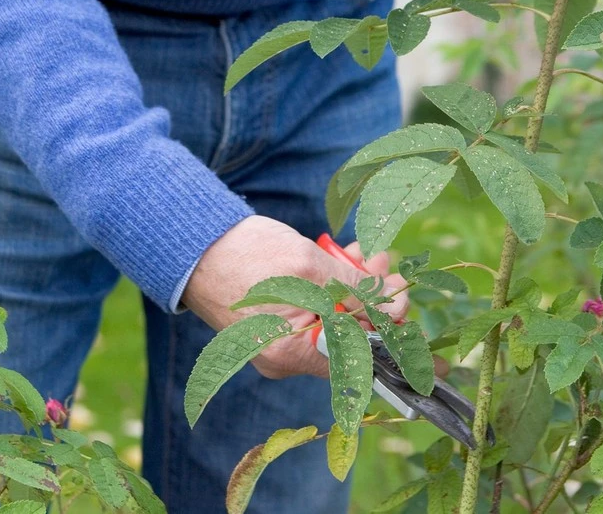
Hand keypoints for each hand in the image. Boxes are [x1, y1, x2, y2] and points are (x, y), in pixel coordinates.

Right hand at [181, 215, 408, 378]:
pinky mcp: (275, 324)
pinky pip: (316, 311)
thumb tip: (392, 307)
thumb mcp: (309, 267)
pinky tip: (344, 259)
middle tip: (387, 266)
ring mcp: (279, 342)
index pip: (359, 358)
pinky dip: (333, 288)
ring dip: (356, 287)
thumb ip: (353, 290)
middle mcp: (286, 358)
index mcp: (292, 353)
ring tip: (367, 253)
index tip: (409, 309)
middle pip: (349, 338)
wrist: (193, 243)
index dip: (391, 332)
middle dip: (375, 300)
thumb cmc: (245, 255)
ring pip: (335, 319)